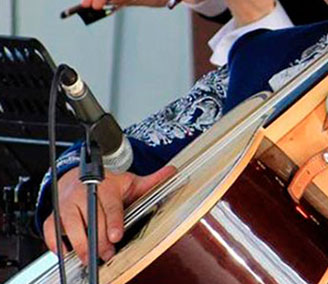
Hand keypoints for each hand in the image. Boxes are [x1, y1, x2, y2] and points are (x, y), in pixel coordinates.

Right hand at [42, 165, 175, 264]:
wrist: (78, 174)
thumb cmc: (106, 183)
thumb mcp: (129, 181)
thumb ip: (150, 181)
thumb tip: (172, 173)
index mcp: (104, 185)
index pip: (110, 206)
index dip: (113, 222)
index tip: (115, 236)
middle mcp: (83, 194)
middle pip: (92, 220)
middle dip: (100, 240)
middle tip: (108, 254)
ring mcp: (67, 204)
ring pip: (72, 227)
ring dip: (81, 246)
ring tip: (91, 258)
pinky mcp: (54, 214)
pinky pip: (51, 232)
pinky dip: (57, 245)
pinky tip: (68, 253)